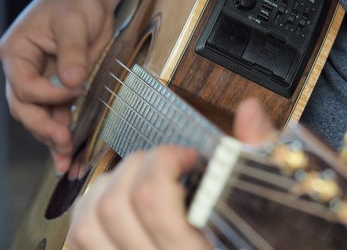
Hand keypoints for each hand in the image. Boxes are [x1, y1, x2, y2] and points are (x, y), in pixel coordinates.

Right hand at [0, 0, 129, 172]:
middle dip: (43, 128)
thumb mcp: (73, 22)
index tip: (73, 92)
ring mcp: (43, 81)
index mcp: (18, 53)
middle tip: (64, 144)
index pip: (24, 85)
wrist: (89, 0)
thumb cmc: (75, 2)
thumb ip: (71, 52)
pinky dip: (63, 132)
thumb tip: (71, 83)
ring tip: (66, 161)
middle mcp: (25, 70)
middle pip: (25, 108)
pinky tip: (69, 152)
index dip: (47, 95)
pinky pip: (58, 114)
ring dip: (52, 139)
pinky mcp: (61, 88)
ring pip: (40, 116)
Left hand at [68, 98, 277, 248]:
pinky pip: (80, 240)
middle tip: (167, 162)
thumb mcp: (264, 217)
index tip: (188, 157)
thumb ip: (258, 162)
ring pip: (88, 223)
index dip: (166, 161)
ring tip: (139, 178)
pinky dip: (90, 210)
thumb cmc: (252, 247)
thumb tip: (249, 111)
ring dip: (110, 185)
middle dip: (140, 164)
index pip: (153, 200)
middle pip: (115, 205)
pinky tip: (117, 200)